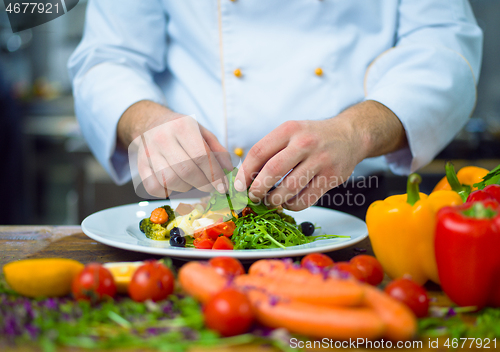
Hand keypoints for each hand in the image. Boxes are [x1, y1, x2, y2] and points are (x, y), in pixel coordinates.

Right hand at [118, 101, 231, 197]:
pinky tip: (176, 184)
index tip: (222, 187)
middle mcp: (163, 138)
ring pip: (170, 181)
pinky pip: (154, 188)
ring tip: (193, 182)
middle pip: (186, 171)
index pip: (201, 156)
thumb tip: (229, 171)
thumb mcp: (202, 132)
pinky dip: (168, 192)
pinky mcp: (140, 166)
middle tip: (211, 188)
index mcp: (182, 126)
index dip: (214, 175)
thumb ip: (218, 151)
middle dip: (203, 184)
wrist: (151, 123)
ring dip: (187, 188)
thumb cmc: (181, 130)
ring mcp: (149, 152)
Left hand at [234, 101, 406, 209]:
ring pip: (289, 189)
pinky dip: (292, 205)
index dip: (245, 173)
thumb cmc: (312, 137)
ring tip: (271, 201)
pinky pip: (305, 199)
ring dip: (274, 201)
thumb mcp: (291, 133)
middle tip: (253, 197)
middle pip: (272, 171)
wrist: (350, 135)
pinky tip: (289, 201)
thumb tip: (244, 179)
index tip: (239, 187)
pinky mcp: (332, 177)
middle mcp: (305, 143)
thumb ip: (269, 151)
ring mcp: (320, 160)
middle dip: (257, 189)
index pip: (259, 152)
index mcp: (289, 130)